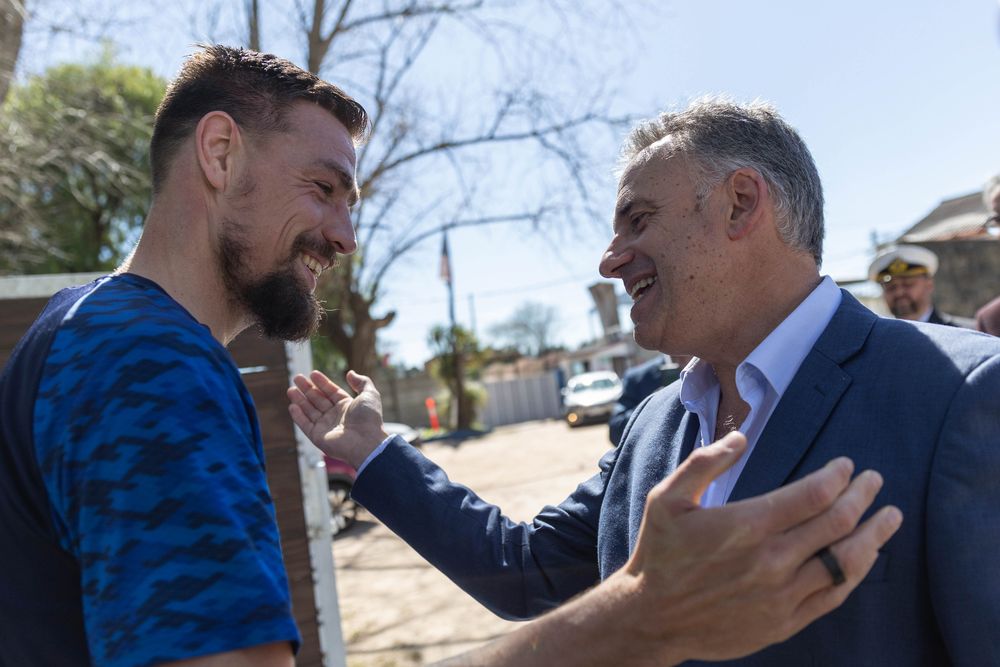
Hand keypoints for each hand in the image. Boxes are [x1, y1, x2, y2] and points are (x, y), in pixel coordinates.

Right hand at [286, 370, 387, 467]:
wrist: (365, 443)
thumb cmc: (369, 419)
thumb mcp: (370, 394)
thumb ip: (362, 382)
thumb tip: (350, 373)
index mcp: (347, 406)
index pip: (331, 391)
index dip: (322, 382)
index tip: (312, 373)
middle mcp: (336, 416)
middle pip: (318, 400)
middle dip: (307, 389)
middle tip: (297, 377)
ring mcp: (326, 427)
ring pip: (309, 411)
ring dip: (300, 400)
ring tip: (291, 389)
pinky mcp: (318, 437)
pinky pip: (305, 425)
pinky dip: (298, 416)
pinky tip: (292, 405)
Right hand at [619, 431, 901, 662]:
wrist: (651, 617)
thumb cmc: (659, 553)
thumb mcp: (666, 498)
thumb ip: (703, 463)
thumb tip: (740, 437)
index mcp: (746, 525)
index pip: (812, 494)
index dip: (837, 476)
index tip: (846, 465)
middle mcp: (771, 560)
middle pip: (836, 522)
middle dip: (861, 495)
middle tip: (874, 480)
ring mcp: (781, 595)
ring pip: (845, 561)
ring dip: (874, 535)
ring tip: (889, 517)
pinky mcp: (784, 622)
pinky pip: (833, 596)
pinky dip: (856, 573)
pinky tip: (865, 557)